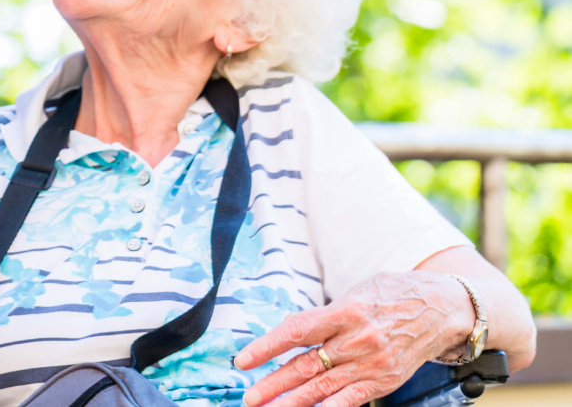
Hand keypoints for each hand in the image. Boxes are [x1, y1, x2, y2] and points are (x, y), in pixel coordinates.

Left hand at [236, 271, 476, 406]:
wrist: (444, 308)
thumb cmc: (393, 294)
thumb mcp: (356, 292)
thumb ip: (325, 315)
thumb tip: (291, 332)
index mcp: (346, 311)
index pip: (297, 331)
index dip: (267, 346)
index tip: (243, 360)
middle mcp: (358, 340)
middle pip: (306, 366)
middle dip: (273, 384)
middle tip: (248, 397)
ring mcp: (372, 364)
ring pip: (323, 388)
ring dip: (292, 402)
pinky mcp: (384, 381)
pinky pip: (351, 401)